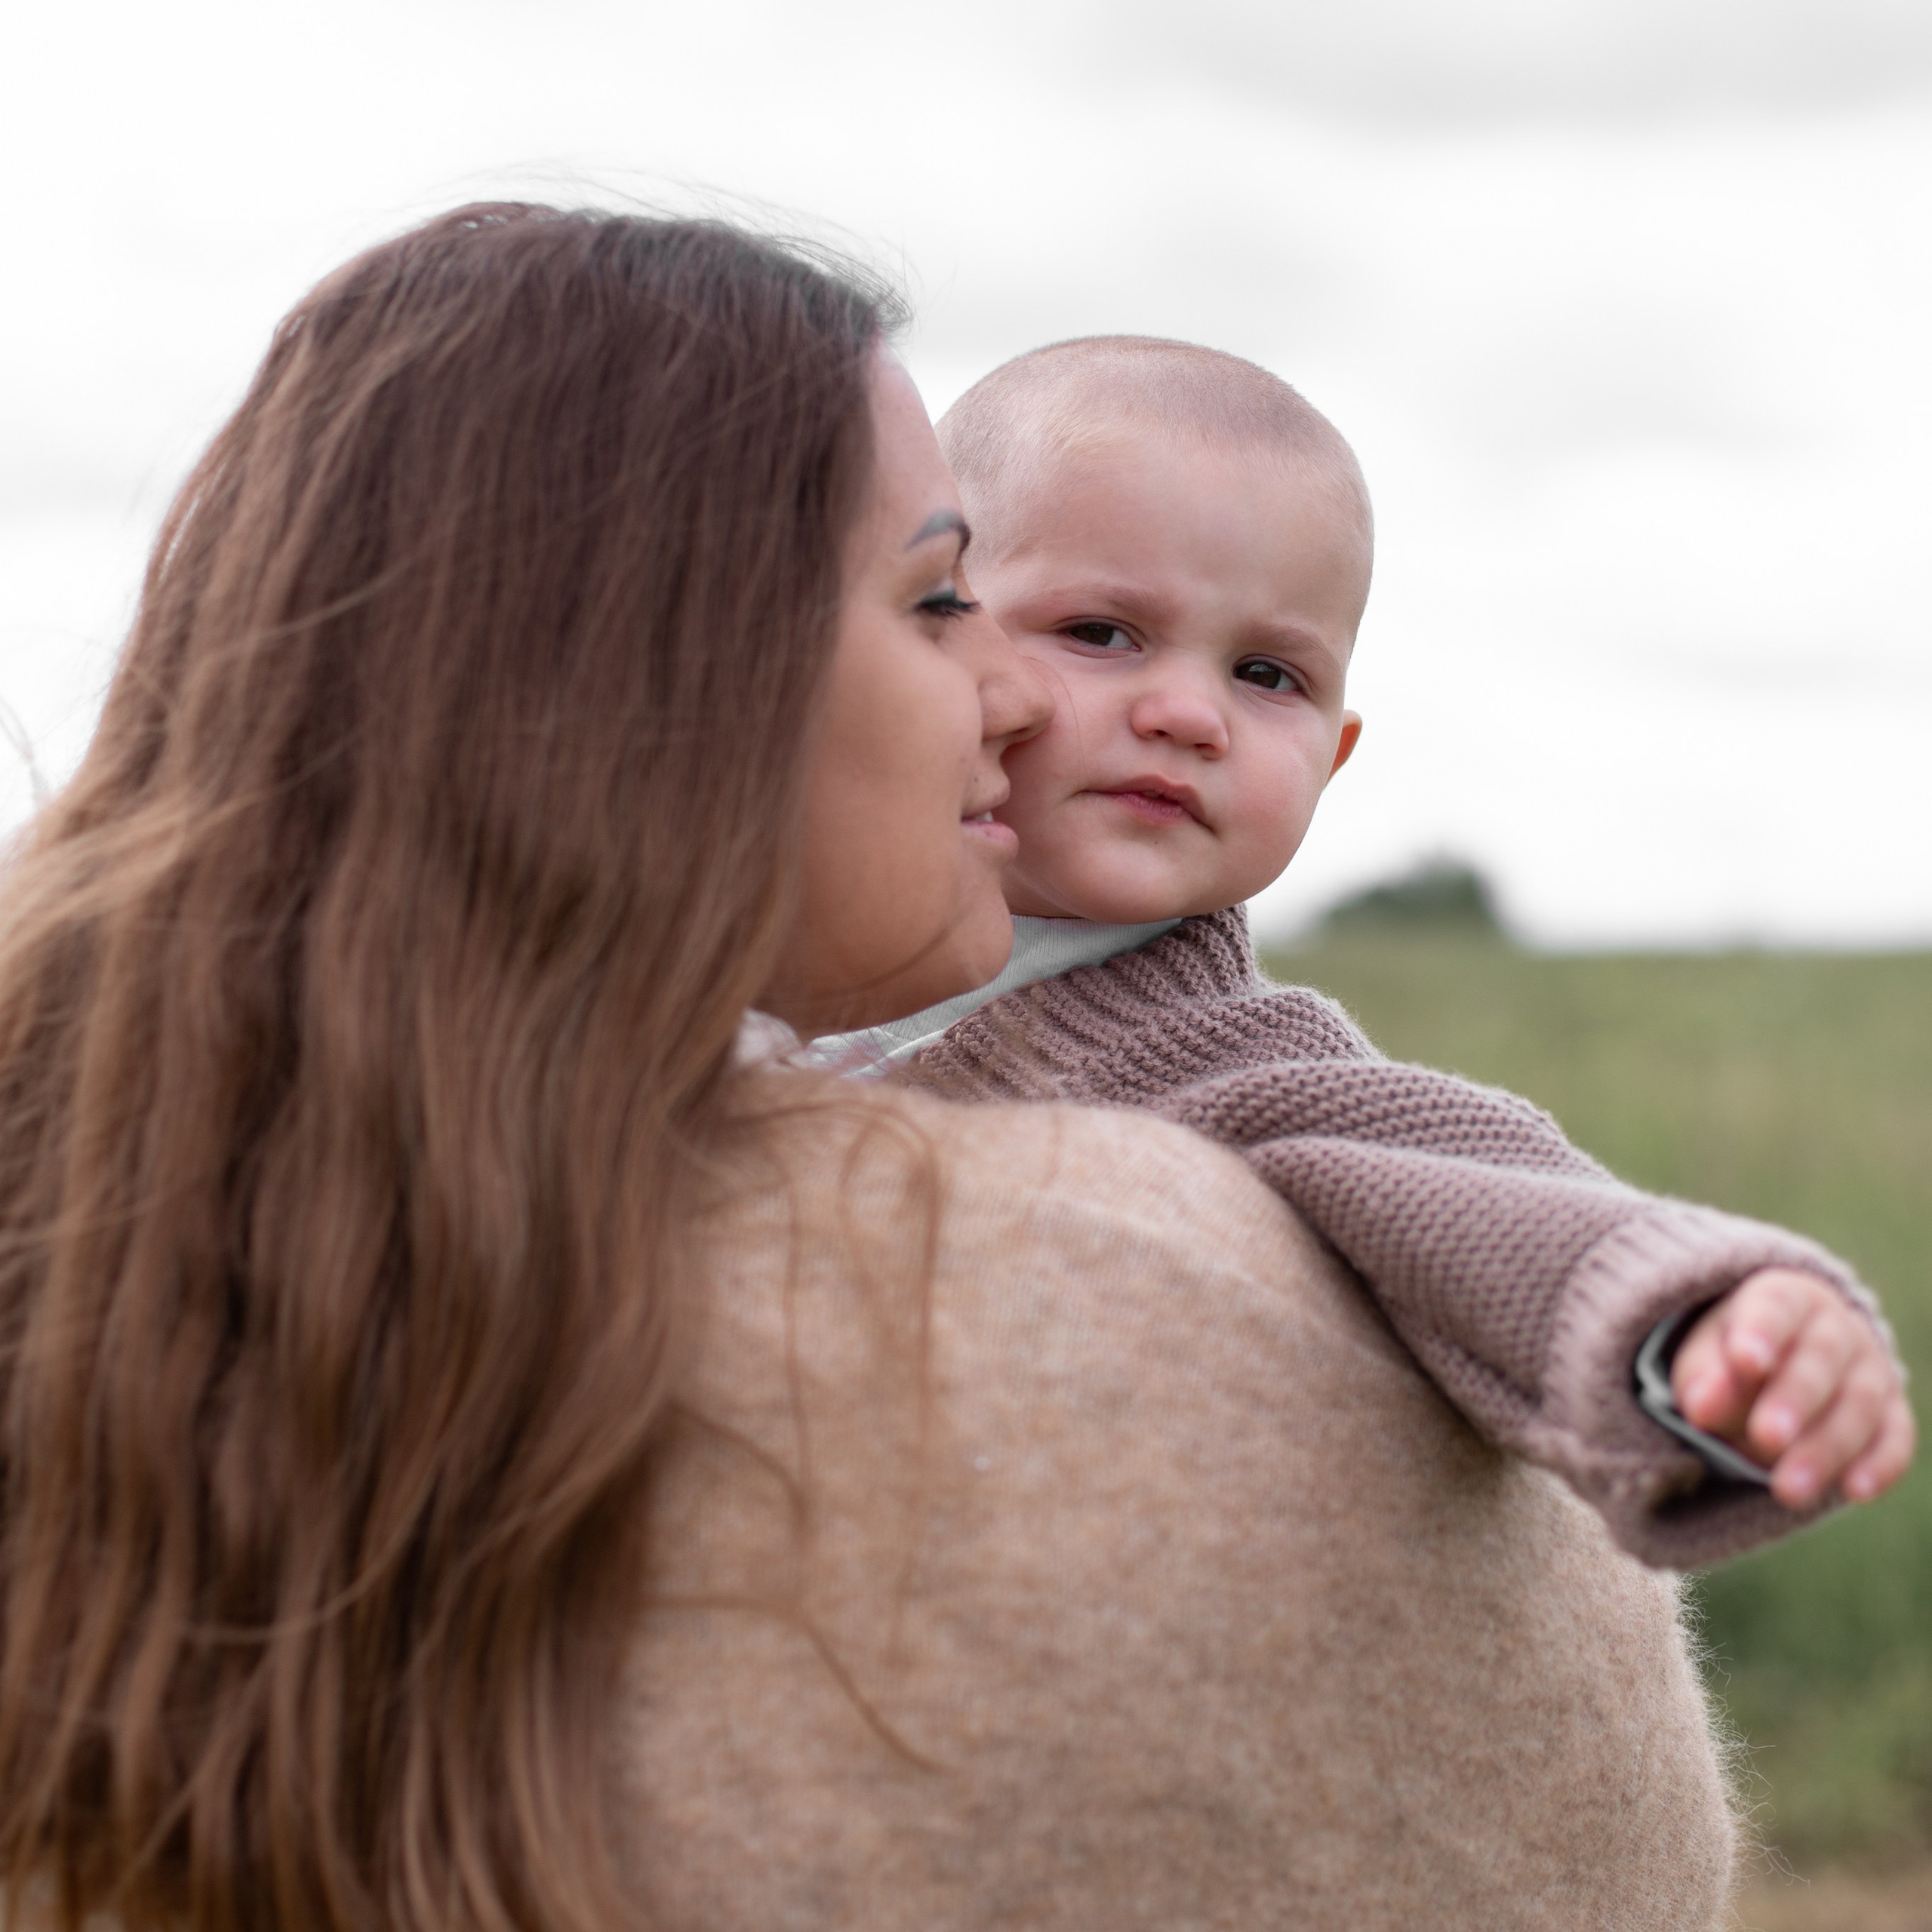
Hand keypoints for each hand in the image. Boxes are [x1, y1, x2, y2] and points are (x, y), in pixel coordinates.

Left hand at [1671, 1268, 1915, 1510]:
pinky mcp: (1892, 1412)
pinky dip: (1878, 1464)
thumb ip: (1703, 1380)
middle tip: (1766, 1438)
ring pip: (1858, 1403)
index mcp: (1783, 1298)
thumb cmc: (1731, 1362)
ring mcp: (1871, 1368)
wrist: (1782, 1367)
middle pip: (1820, 1358)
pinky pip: (1894, 1436)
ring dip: (1826, 1448)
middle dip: (1794, 1400)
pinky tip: (1854, 1490)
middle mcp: (1836, 1327)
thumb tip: (1700, 1408)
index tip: (1746, 1361)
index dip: (1761, 1333)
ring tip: (1788, 1490)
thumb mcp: (1705, 1362)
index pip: (1774, 1308)